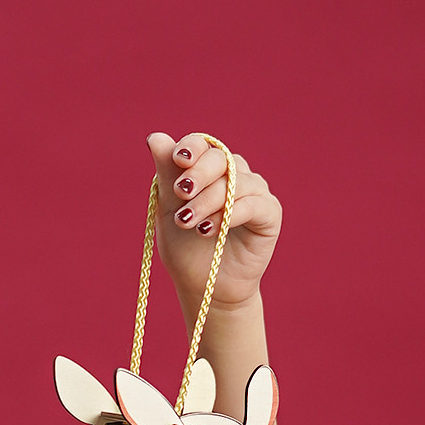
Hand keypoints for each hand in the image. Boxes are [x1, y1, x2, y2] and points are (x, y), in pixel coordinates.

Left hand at [147, 132, 281, 313]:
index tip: (178, 160)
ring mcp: (254, 191)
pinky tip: (210, 230)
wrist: (204, 287)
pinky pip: (253, 204)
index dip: (191, 148)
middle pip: (220, 158)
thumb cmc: (186, 249)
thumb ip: (166, 174)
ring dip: (208, 201)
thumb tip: (155, 137)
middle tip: (180, 193)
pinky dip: (230, 214)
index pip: (203, 145)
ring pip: (235, 182)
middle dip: (197, 174)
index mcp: (207, 170)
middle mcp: (234, 175)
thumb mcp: (169, 210)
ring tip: (188, 223)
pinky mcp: (270, 213)